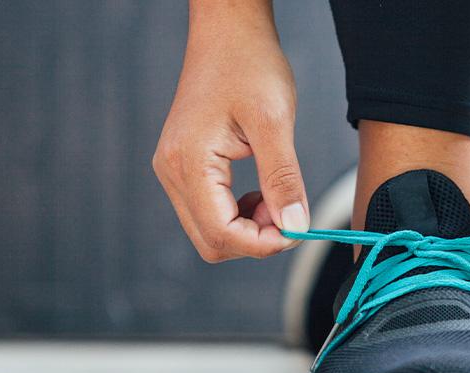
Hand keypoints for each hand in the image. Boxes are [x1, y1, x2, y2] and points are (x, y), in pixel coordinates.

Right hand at [152, 0, 306, 262]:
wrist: (229, 32)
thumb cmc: (249, 65)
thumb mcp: (274, 123)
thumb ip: (283, 179)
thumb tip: (295, 226)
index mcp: (188, 163)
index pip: (222, 234)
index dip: (263, 244)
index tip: (298, 229)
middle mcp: (171, 171)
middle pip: (211, 241)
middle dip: (255, 240)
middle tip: (289, 213)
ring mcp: (174, 169)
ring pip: (210, 230)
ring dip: (249, 228)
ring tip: (277, 197)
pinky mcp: (184, 166)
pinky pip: (209, 210)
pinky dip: (239, 213)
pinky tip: (262, 192)